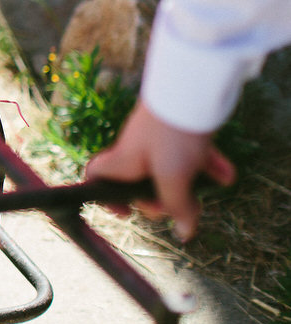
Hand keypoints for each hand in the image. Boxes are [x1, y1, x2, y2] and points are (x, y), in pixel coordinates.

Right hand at [84, 100, 235, 239]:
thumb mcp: (174, 177)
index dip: (104, 196)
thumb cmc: (171, 135)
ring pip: (170, 170)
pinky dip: (207, 166)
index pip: (96, 176)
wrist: (190, 90)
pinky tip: (226, 176)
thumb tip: (184, 234)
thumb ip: (178, 207)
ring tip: (206, 193)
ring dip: (189, 184)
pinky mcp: (180, 132)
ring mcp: (159, 141)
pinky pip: (192, 155)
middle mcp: (135, 151)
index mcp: (122, 161)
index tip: (126, 210)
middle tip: (179, 206)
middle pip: (140, 181)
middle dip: (161, 198)